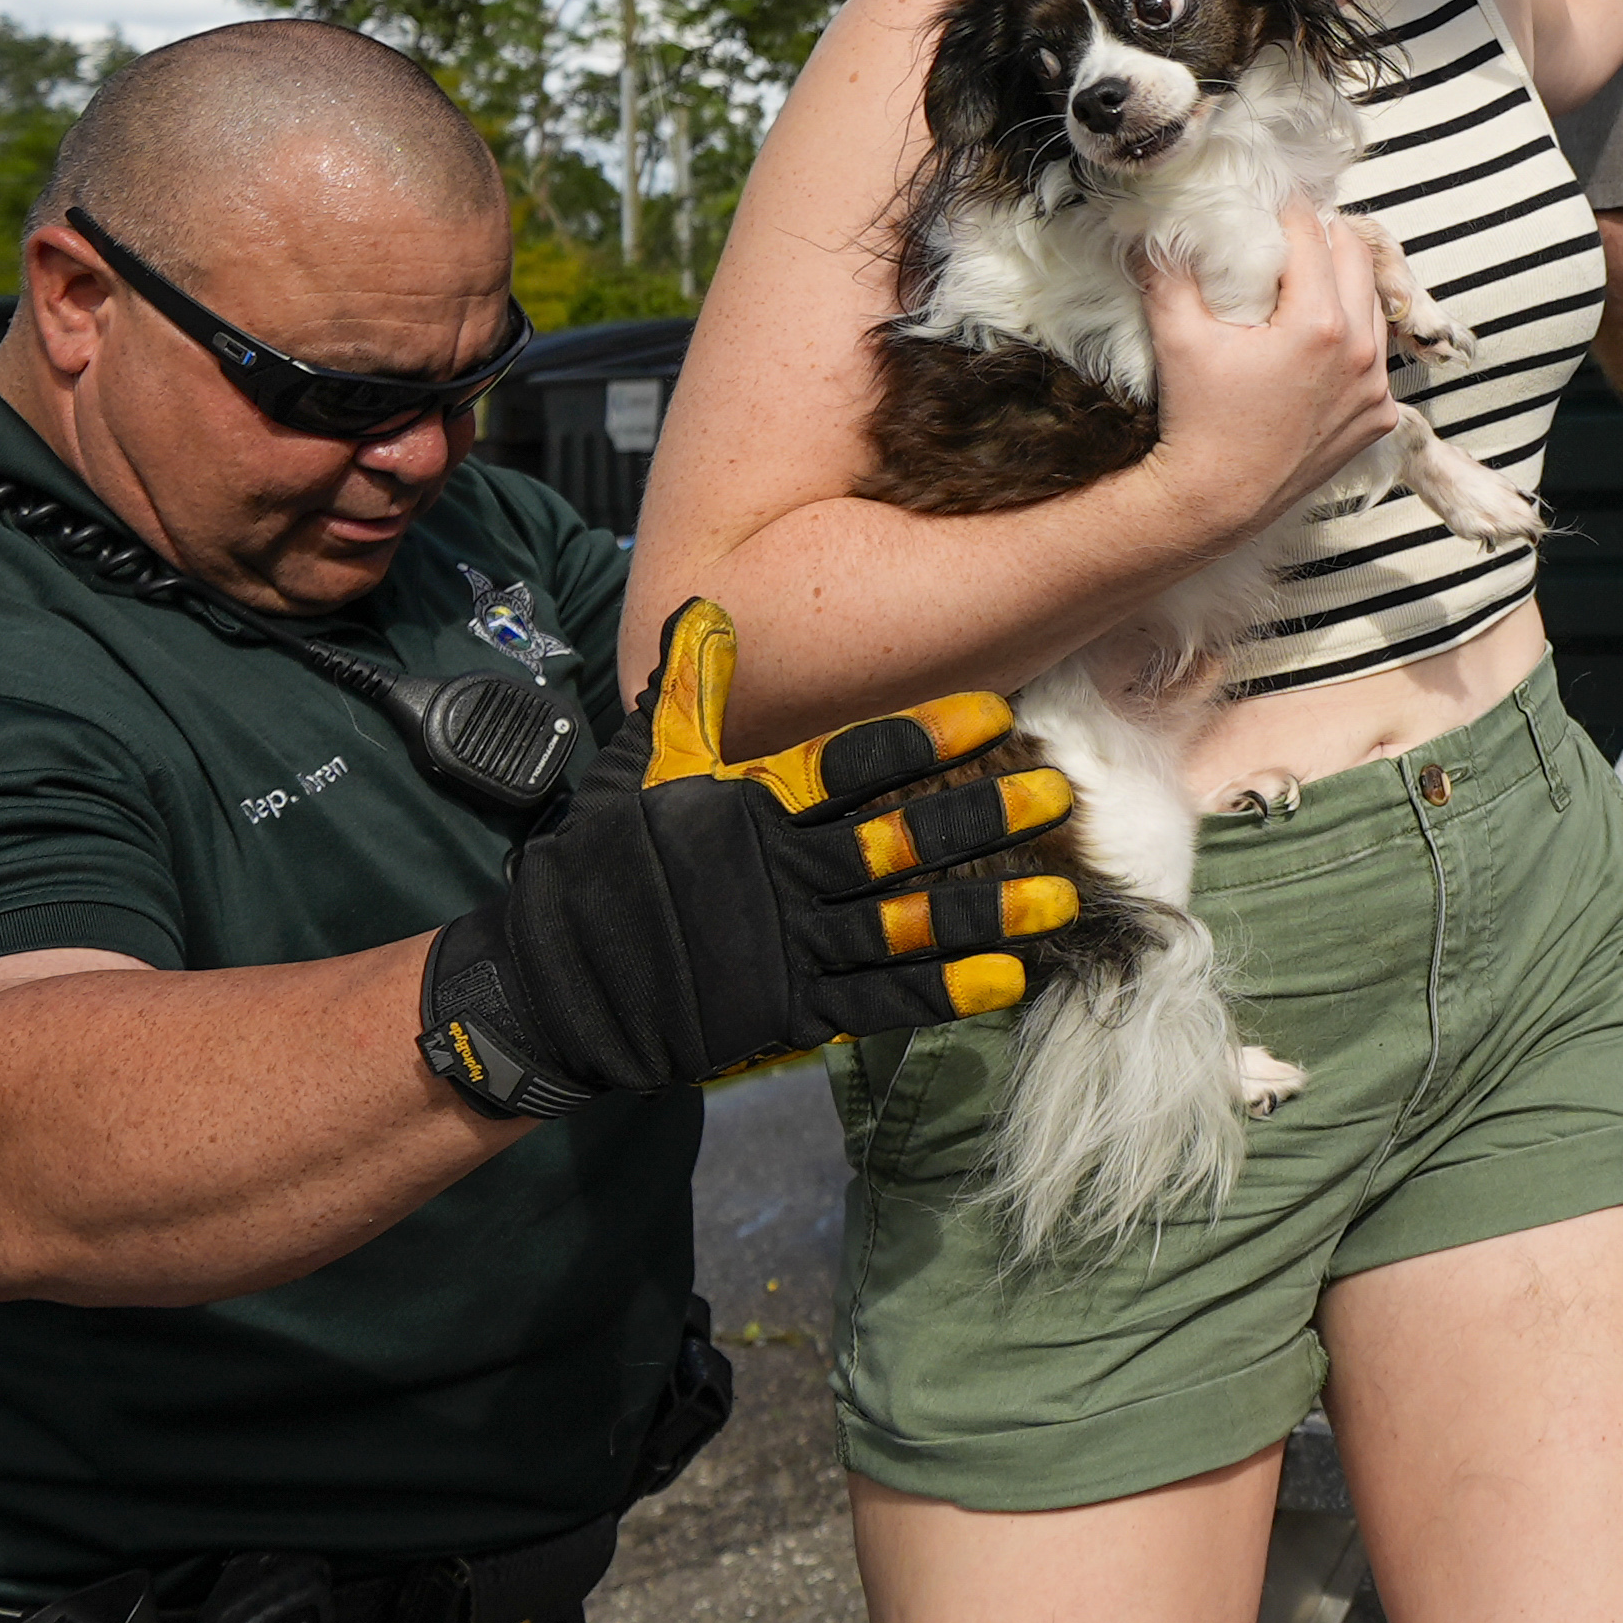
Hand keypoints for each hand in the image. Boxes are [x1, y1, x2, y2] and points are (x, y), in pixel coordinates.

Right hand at [418, 601, 1087, 1111]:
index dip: (927, 736)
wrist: (559, 984)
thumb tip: (708, 612)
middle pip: (902, 841)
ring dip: (991, 911)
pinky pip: (886, 999)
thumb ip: (684, 694)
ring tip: (1062, 898)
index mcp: (749, 806)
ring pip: (911, 924)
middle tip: (1058, 796)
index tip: (994, 713)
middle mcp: (782, 873)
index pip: (853, 762)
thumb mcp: (637, 767)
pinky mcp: (794, 1010)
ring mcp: (792, 947)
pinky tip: (1009, 978)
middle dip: (986, 819)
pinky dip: (949, 990)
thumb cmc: (600, 866)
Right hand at [1135, 198, 1402, 535]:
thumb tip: (1161, 224)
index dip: (1289, 209)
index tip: (1273, 198)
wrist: (1214, 502)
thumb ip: (1170, 268)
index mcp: (1318, 324)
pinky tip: (1319, 340)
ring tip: (1308, 278)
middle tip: (1293, 230)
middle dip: (1324, 237)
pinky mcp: (1377, 418)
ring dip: (1344, 285)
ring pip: (1372, 307)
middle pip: (1355, 259)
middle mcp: (1359, 354)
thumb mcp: (1177, 336)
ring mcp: (1374, 390)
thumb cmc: (1197, 423)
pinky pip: (1375, 359)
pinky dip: (1353, 339)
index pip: (1313, 235)